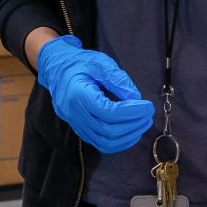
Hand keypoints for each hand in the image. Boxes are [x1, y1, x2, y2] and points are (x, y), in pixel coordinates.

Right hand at [36, 35, 153, 153]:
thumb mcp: (101, 63)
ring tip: (143, 123)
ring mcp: (76, 125)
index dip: (132, 112)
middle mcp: (75, 114)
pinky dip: (119, 142)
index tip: (147, 106)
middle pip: (109, 132)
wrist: (58, 69)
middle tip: (148, 115)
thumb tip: (136, 98)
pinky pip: (101, 144)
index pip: (109, 113)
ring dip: (128, 136)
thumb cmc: (80, 63)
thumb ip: (119, 80)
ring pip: (105, 143)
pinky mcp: (80, 130)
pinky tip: (132, 131)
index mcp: (79, 95)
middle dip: (134, 125)